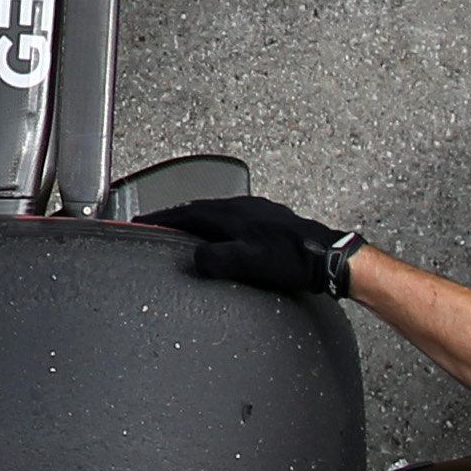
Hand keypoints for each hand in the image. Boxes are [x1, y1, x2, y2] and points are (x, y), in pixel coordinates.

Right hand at [140, 192, 358, 296]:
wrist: (330, 258)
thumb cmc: (293, 260)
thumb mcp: (248, 263)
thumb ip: (216, 259)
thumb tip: (194, 258)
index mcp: (232, 214)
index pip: (185, 213)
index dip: (160, 219)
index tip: (141, 223)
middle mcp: (243, 207)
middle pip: (199, 209)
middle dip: (175, 217)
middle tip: (157, 224)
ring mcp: (258, 212)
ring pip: (217, 212)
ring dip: (196, 220)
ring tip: (185, 230)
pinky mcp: (271, 221)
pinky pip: (234, 218)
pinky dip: (218, 226)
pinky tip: (224, 236)